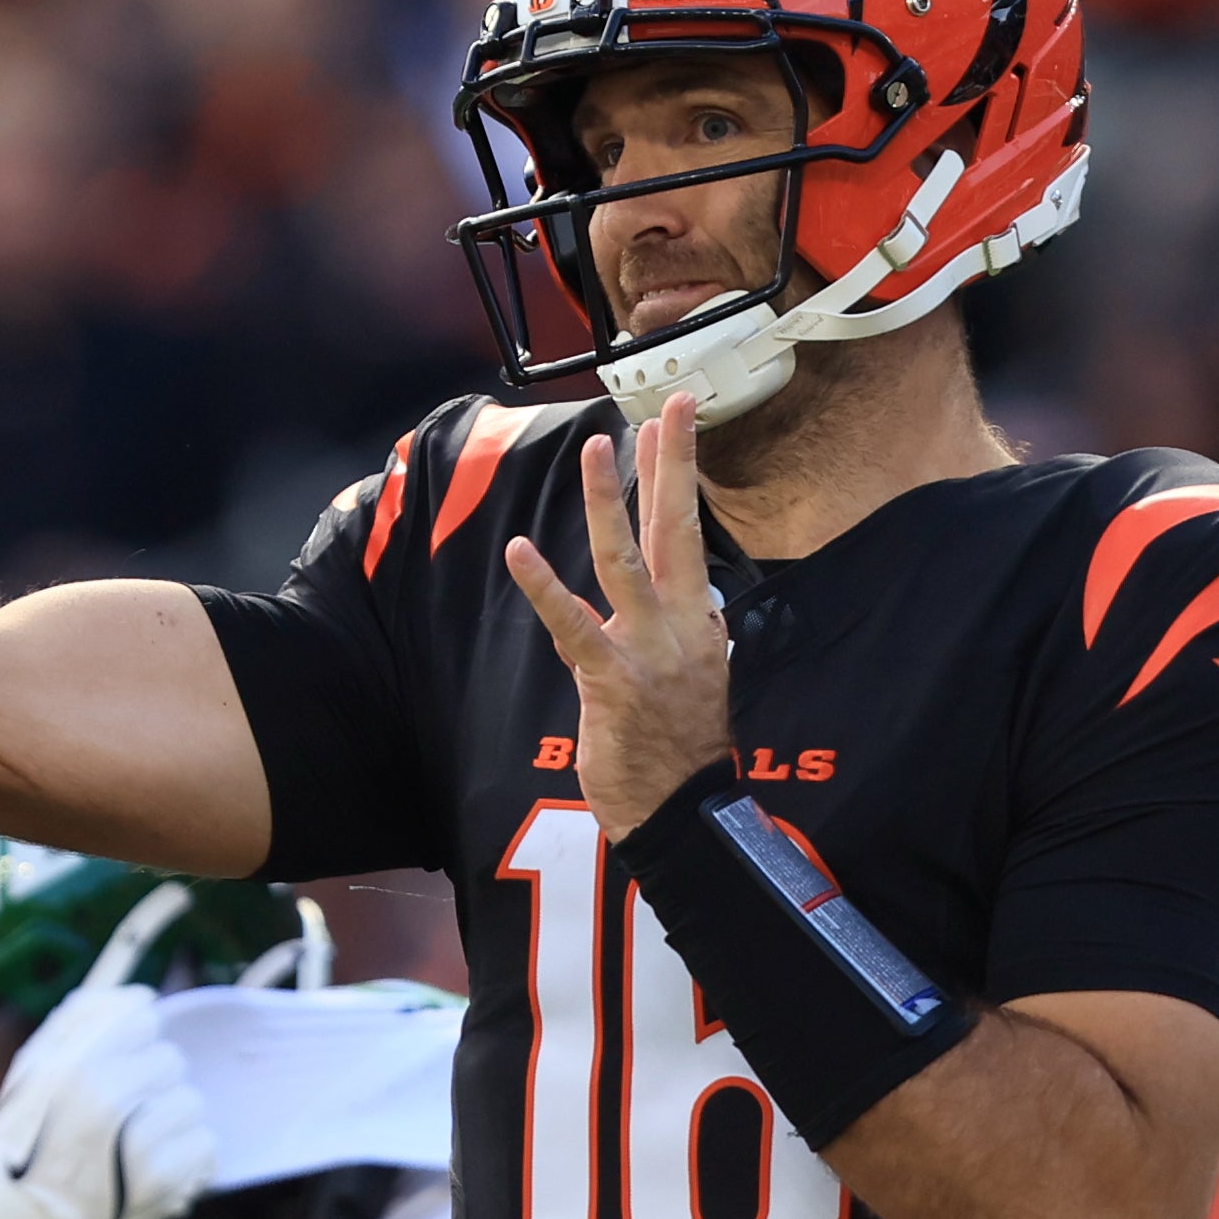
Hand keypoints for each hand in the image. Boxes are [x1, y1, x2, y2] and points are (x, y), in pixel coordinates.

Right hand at [0, 983, 214, 1218]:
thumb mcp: (32, 1070)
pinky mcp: (163, 1182)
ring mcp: (138, 1140)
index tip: (119, 1070)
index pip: (144, 1018)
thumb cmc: (22, 1146)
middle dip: (152, 1086)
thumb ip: (80, 1022)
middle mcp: (107, 1095)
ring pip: (191, 1103)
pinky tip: (156, 1171)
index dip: (135, 1045)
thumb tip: (140, 995)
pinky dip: (187, 1160)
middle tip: (124, 1118)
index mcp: (74, 1061)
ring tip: (137, 1148)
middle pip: (171, 1061)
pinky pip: (205, 1147)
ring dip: (171, 1124)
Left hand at [504, 392, 736, 837]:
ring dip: (607, 503)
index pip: (688, 531)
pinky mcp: (611, 681)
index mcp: (698, 621)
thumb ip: (675, 628)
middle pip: (677, 528)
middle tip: (669, 405)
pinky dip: (545, 587)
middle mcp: (681, 625)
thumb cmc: (678, 748)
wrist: (681, 813)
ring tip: (595, 449)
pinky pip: (574, 625)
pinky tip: (520, 551)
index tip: (673, 420)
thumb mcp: (691, 675)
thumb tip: (673, 592)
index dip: (678, 474)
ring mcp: (649, 651)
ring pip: (626, 561)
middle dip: (672, 463)